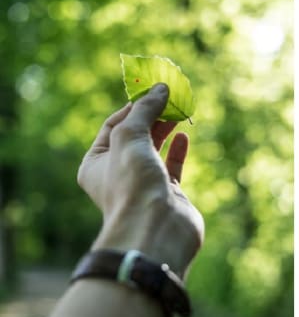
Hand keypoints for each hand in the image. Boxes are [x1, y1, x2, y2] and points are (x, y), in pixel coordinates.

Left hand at [77, 83, 203, 276]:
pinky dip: (178, 149)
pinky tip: (185, 135)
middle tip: (170, 98)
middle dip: (152, 116)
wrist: (156, 228)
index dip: (133, 106)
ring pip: (155, 149)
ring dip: (166, 129)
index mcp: (96, 164)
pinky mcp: (168, 193)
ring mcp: (144, 184)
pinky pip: (172, 166)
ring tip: (179, 111)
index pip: (113, 125)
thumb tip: (161, 88)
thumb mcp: (130, 136)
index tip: (152, 91)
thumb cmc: (132, 183)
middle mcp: (117, 174)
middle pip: (136, 136)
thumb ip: (144, 109)